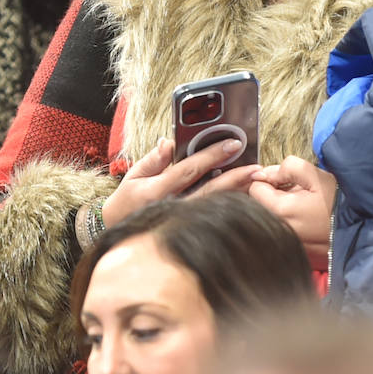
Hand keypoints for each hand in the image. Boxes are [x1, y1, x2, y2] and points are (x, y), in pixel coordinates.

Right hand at [101, 137, 259, 228]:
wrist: (116, 231)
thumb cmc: (126, 201)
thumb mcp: (134, 176)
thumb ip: (154, 159)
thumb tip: (169, 141)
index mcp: (158, 190)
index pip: (190, 169)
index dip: (212, 155)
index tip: (232, 143)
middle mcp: (173, 206)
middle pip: (210, 190)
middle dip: (235, 176)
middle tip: (256, 167)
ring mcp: (181, 220)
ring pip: (214, 205)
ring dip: (236, 192)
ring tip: (255, 180)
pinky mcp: (187, 228)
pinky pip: (211, 214)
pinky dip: (228, 204)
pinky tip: (244, 196)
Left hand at [249, 156, 336, 270]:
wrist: (364, 230)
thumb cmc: (339, 201)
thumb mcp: (315, 175)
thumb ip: (287, 167)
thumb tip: (265, 173)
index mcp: (280, 211)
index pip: (254, 189)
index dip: (268, 180)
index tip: (285, 181)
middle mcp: (278, 231)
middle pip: (260, 205)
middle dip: (272, 195)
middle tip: (295, 191)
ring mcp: (286, 244)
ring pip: (271, 219)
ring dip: (281, 210)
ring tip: (302, 207)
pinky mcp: (296, 253)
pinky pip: (282, 233)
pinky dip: (289, 224)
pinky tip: (306, 221)